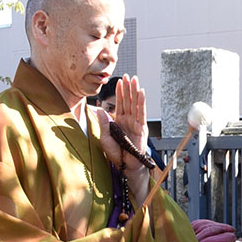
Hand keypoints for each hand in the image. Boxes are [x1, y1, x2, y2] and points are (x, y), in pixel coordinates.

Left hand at [94, 74, 150, 204]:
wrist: (127, 166)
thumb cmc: (117, 155)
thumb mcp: (105, 138)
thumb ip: (103, 124)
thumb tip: (99, 109)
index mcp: (120, 122)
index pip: (120, 104)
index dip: (119, 92)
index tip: (118, 81)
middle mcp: (128, 121)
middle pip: (128, 101)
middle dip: (128, 88)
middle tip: (127, 74)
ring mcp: (136, 124)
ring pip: (135, 104)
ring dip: (134, 91)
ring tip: (134, 79)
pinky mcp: (142, 128)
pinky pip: (141, 113)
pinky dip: (141, 102)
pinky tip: (140, 92)